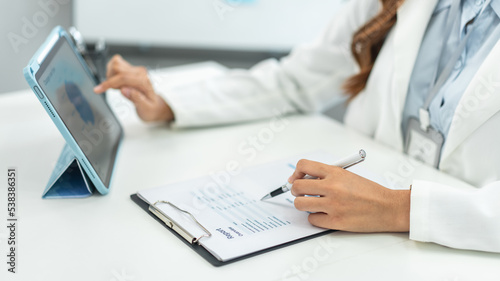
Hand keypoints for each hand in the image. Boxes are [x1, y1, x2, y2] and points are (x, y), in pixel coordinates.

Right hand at [93, 54, 173, 121]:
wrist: (155, 106)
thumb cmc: (151, 108)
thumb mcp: (146, 108)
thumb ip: (136, 99)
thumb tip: (125, 90)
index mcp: (144, 82)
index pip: (123, 78)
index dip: (109, 83)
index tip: (98, 89)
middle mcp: (140, 73)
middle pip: (117, 67)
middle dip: (110, 80)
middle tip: (115, 90)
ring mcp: (136, 70)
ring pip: (115, 63)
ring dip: (110, 76)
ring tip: (117, 87)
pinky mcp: (131, 69)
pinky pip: (116, 64)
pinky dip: (112, 73)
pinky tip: (117, 83)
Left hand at [289, 159, 409, 231]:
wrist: (388, 207)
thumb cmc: (369, 192)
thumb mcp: (347, 175)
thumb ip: (327, 175)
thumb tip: (304, 179)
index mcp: (335, 172)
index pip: (303, 166)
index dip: (296, 172)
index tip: (296, 178)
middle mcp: (332, 187)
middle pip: (297, 187)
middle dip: (295, 191)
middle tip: (301, 194)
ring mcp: (333, 205)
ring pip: (300, 204)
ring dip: (303, 205)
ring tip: (312, 204)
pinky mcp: (336, 221)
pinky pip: (312, 219)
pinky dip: (316, 218)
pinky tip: (324, 215)